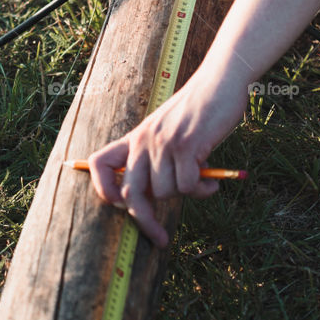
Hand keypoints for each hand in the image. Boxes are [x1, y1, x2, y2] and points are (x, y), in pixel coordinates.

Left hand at [86, 75, 247, 248]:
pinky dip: (202, 190)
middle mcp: (144, 140)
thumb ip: (159, 156)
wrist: (220, 80)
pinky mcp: (186, 146)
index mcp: (136, 137)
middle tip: (161, 238)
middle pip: (130, 193)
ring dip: (186, 193)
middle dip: (145, 221)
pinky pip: (188, 186)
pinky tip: (213, 180)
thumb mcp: (168, 130)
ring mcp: (164, 143)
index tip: (119, 207)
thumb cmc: (198, 108)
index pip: (100, 163)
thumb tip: (158, 196)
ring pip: (166, 192)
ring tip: (203, 180)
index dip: (102, 189)